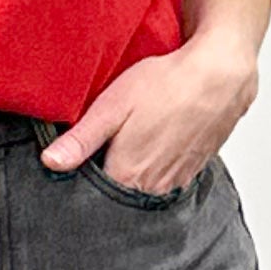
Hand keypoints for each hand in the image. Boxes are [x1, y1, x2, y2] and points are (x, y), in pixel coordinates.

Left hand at [41, 33, 257, 196]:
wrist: (220, 76)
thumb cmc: (167, 85)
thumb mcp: (113, 105)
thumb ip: (82, 139)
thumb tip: (50, 162)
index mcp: (127, 174)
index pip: (92, 194)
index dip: (82, 179)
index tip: (80, 163)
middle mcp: (152, 186)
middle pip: (119, 194)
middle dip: (108, 179)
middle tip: (106, 150)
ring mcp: (176, 180)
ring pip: (144, 188)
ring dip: (134, 174)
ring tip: (131, 146)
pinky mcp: (193, 169)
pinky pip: (167, 180)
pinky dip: (157, 168)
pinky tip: (155, 144)